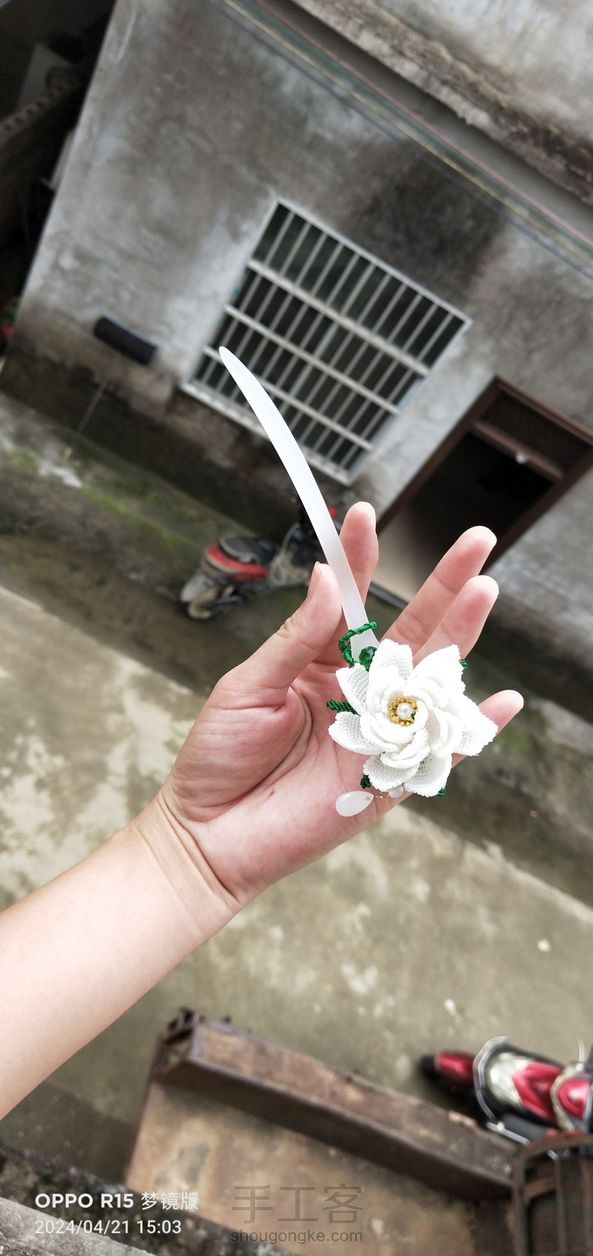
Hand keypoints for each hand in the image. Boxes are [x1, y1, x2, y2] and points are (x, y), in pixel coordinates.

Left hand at [149, 505, 521, 911]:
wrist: (209, 833)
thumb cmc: (219, 757)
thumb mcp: (248, 686)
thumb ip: (296, 639)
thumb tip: (325, 579)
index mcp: (321, 662)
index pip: (351, 601)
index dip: (360, 558)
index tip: (363, 514)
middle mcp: (357, 691)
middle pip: (411, 629)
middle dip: (444, 585)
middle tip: (476, 539)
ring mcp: (376, 732)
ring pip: (429, 678)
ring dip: (459, 638)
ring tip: (483, 591)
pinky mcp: (387, 778)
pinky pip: (438, 750)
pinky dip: (472, 729)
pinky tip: (503, 700)